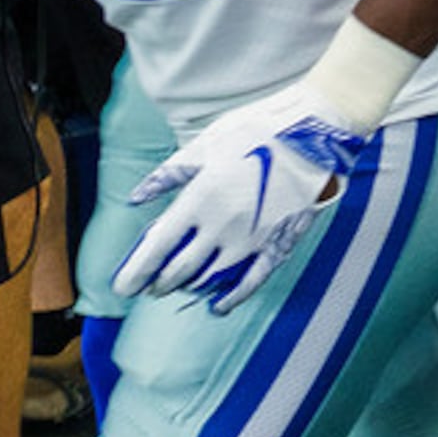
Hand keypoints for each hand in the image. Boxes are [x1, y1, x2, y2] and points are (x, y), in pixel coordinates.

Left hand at [112, 78, 372, 312]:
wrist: (315, 131)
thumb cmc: (256, 130)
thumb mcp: (205, 145)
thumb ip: (167, 176)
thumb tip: (136, 200)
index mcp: (199, 199)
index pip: (157, 248)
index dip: (136, 272)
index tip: (122, 287)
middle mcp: (222, 225)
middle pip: (181, 270)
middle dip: (159, 283)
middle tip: (147, 287)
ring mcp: (252, 238)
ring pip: (212, 278)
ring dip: (189, 287)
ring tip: (178, 287)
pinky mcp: (279, 242)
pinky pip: (252, 281)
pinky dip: (232, 298)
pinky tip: (217, 305)